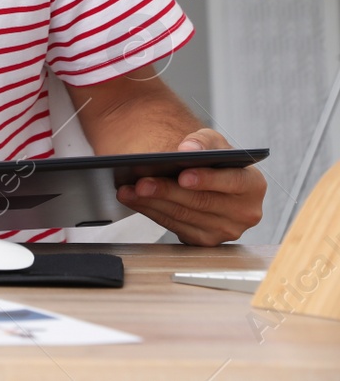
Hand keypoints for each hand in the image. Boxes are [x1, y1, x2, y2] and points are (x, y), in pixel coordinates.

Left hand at [116, 128, 265, 244]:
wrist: (209, 179)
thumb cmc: (213, 158)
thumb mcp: (213, 141)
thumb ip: (203, 141)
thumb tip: (188, 149)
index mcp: (253, 185)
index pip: (232, 182)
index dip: (207, 180)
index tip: (182, 176)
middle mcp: (245, 212)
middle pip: (201, 202)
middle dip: (168, 192)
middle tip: (141, 183)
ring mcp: (226, 230)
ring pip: (184, 216)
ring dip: (152, 203)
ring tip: (129, 190)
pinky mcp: (206, 240)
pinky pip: (175, 227)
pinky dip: (152, 212)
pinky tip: (135, 201)